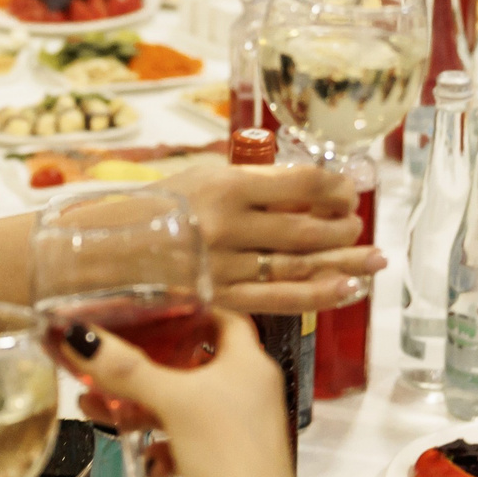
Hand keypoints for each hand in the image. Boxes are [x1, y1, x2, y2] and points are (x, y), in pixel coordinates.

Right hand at [70, 312, 385, 476]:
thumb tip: (82, 337)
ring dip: (143, 404)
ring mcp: (239, 430)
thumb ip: (126, 368)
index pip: (222, 318)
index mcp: (250, 364)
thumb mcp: (172, 402)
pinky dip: (159, 439)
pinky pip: (185, 439)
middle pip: (193, 362)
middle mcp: (250, 392)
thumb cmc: (231, 463)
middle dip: (147, 364)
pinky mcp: (225, 463)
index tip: (153, 306)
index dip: (189, 310)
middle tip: (109, 360)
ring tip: (99, 406)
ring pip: (183, 404)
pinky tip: (139, 450)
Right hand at [160, 162, 377, 316]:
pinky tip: (346, 289)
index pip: (303, 183)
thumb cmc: (156, 207)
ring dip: (344, 263)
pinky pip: (280, 299)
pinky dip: (318, 295)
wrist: (105, 250)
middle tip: (357, 227)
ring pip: (301, 266)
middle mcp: (231, 226)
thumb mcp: (202, 177)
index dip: (336, 188)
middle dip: (344, 228)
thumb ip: (251, 182)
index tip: (347, 192)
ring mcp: (227, 266)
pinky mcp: (221, 298)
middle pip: (308, 228)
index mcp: (227, 185)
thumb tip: (305, 191)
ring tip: (373, 260)